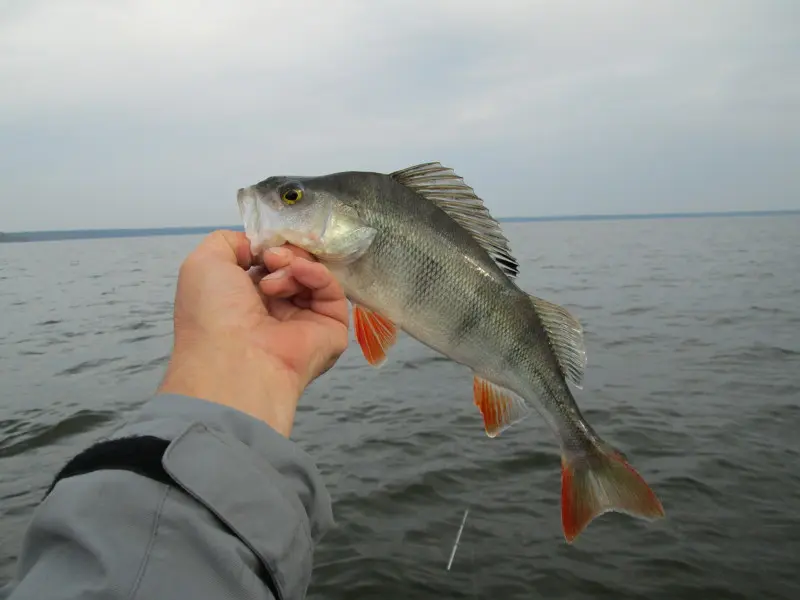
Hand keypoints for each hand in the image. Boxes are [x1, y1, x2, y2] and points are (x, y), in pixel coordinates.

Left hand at [157, 230, 348, 435]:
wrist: (235, 358)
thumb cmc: (212, 313)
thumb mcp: (204, 262)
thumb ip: (229, 242)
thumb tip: (259, 247)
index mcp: (242, 302)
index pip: (267, 265)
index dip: (268, 247)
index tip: (265, 242)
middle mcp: (274, 313)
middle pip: (293, 267)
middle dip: (283, 254)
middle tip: (271, 258)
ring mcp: (304, 322)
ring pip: (312, 276)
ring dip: (294, 264)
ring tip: (275, 272)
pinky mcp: (331, 330)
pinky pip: (331, 292)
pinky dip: (316, 274)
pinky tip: (298, 273)